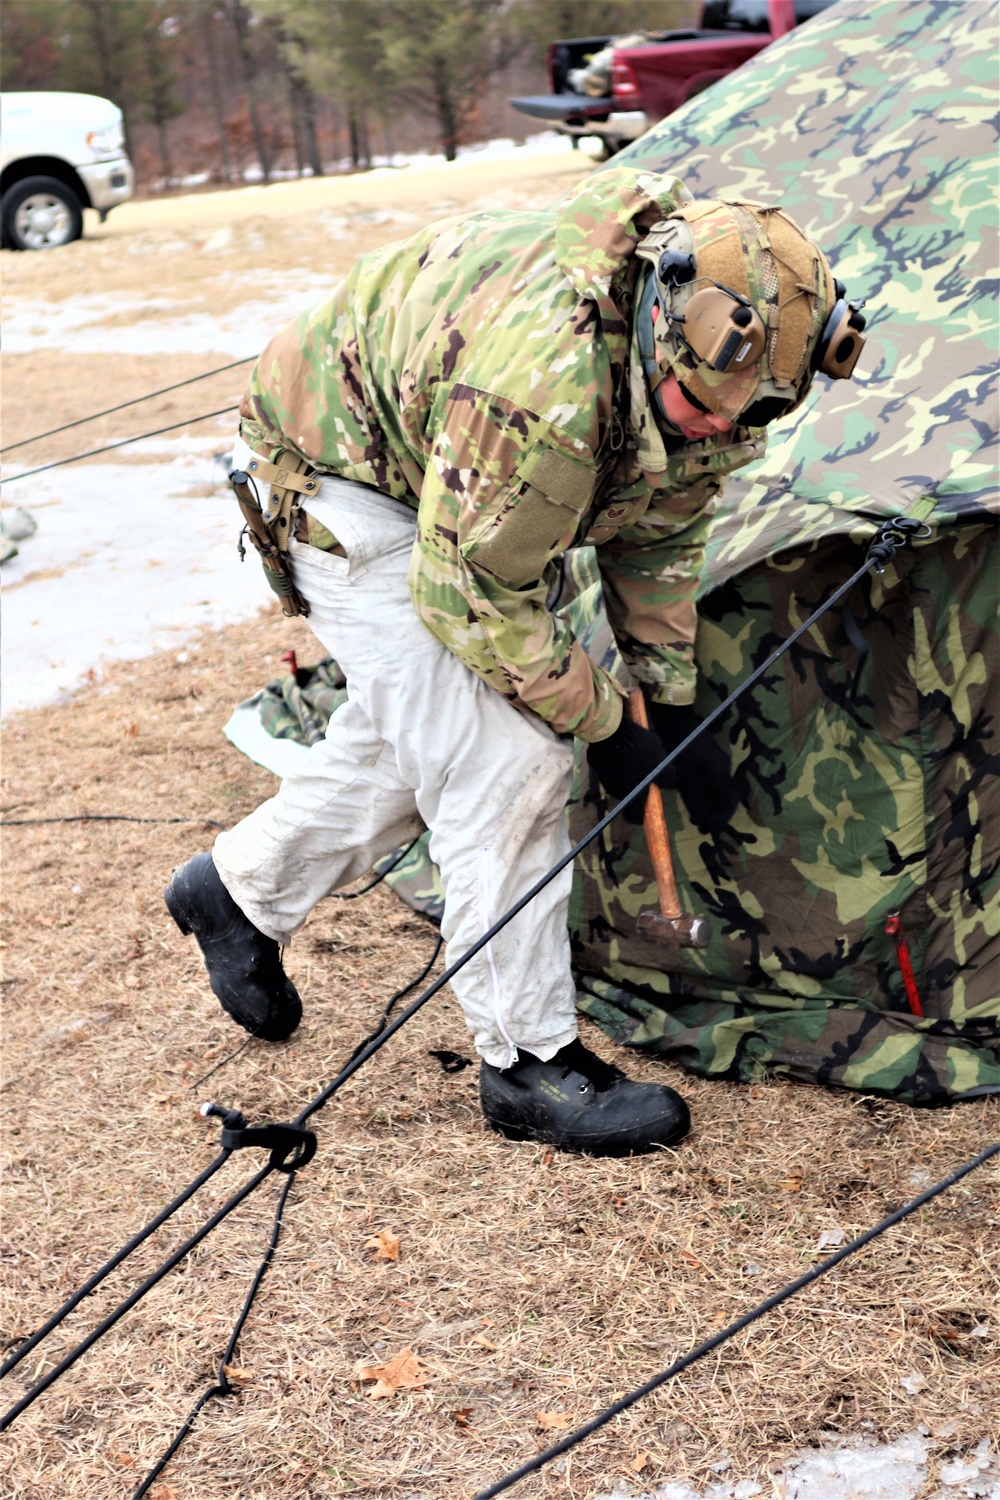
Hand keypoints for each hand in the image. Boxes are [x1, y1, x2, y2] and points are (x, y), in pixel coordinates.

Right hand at [586, 716, 672, 811]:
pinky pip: (610, 770)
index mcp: (632, 794)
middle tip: (645, 773)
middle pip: (628, 797)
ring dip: (626, 774)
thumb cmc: (639, 749)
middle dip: (636, 789)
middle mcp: (616, 791)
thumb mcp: (661, 761)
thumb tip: (665, 784)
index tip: (645, 811)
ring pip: (619, 783)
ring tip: (634, 755)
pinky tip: (622, 749)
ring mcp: (604, 779)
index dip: (641, 817)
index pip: (635, 817)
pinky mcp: (598, 767)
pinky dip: (616, 765)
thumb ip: (666, 776)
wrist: (611, 731)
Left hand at [644, 702, 739, 834]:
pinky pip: (712, 782)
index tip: (711, 830)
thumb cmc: (678, 749)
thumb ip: (694, 798)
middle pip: (725, 796)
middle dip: (716, 814)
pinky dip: (706, 795)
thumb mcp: (683, 777)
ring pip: (718, 790)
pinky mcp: (708, 759)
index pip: (729, 800)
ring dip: (710, 806)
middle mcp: (723, 768)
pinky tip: (695, 801)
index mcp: (720, 772)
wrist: (674, 722)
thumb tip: (703, 819)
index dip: (722, 818)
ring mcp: (717, 762)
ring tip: (698, 819)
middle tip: (704, 828)